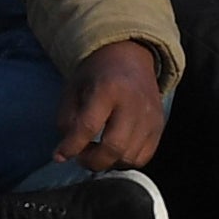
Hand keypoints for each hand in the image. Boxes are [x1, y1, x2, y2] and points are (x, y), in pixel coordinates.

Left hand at [52, 38, 167, 171]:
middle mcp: (133, 105)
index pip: (89, 125)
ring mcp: (149, 118)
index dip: (72, 145)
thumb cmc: (96, 73)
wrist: (129, 57)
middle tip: (80, 157)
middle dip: (93, 160)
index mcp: (108, 89)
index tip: (59, 156)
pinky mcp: (159, 127)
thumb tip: (68, 150)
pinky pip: (143, 157)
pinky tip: (114, 151)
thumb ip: (67, 117)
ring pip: (129, 157)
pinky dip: (125, 160)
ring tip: (96, 152)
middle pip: (114, 147)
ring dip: (108, 162)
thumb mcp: (73, 87)